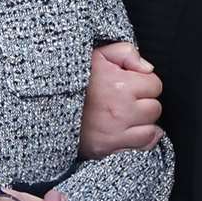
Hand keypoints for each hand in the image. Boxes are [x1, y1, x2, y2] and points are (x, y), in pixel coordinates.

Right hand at [80, 41, 163, 159]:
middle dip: (144, 103)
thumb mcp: (98, 54)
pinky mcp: (107, 147)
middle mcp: (120, 110)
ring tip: (126, 116)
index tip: (130, 84)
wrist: (47, 101)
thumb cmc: (74, 76)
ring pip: (151, 129)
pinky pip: (141, 146)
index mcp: (119, 85)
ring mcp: (114, 131)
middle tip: (127, 100)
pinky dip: (141, 140)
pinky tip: (129, 131)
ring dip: (143, 123)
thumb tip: (148, 68)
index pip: (155, 85)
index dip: (144, 83)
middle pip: (154, 108)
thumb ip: (126, 53)